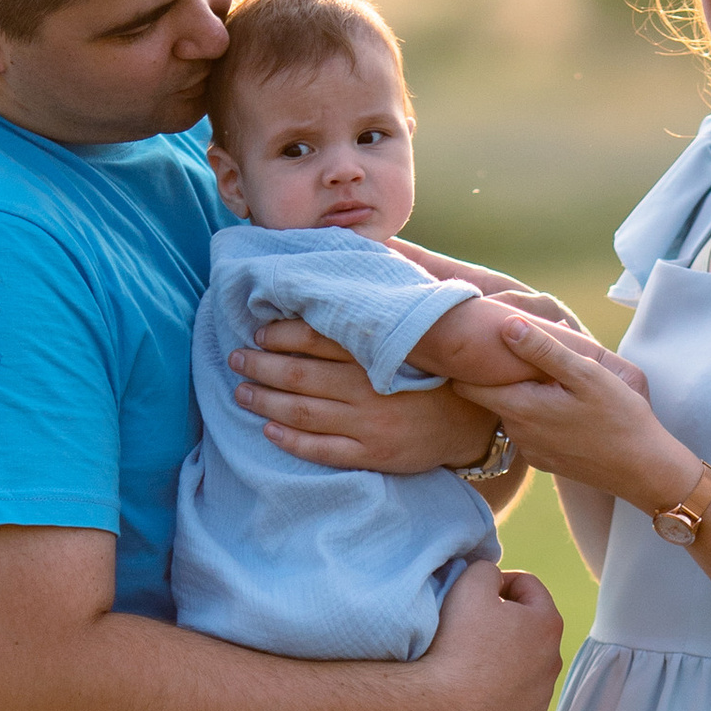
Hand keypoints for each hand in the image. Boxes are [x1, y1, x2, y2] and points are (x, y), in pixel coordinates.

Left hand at [231, 316, 494, 474]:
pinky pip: (322, 450)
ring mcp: (370, 425)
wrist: (474, 424)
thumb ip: (386, 304)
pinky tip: (268, 430)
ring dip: (265, 400)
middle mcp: (369, 388)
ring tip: (241, 391)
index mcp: (378, 352)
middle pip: (300, 375)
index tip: (259, 332)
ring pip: (303, 412)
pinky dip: (290, 441)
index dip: (282, 334)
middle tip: (235, 358)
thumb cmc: (440, 371)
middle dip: (261, 366)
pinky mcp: (373, 454)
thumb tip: (360, 255)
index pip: (318, 337)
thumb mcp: (420, 332)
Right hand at [411, 557, 565, 710]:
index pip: (528, 586)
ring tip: (469, 660)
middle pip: (528, 627)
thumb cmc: (457, 642)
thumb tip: (493, 578)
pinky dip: (498, 690)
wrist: (442, 709)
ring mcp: (543, 696)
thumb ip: (487, 569)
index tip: (474, 592)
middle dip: (503, 621)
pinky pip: (514, 697)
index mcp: (547, 623)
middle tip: (469, 625)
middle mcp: (554, 660)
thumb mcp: (470, 584)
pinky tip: (473, 690)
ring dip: (502, 657)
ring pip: (523, 664)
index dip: (498, 582)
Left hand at [473, 312, 695, 508]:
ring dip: (523, 395)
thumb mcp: (584, 374)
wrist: (643, 469)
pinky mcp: (545, 462)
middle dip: (500, 376)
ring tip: (548, 378)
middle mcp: (518, 434)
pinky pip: (529, 431)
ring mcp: (530, 451)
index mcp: (521, 408)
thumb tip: (506, 325)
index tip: (478, 347)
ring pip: (512, 413)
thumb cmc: (618, 417)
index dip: (467, 364)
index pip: (467, 386)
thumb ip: (543, 349)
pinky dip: (537, 415)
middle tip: (521, 353)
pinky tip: (563, 406)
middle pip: (490, 398)